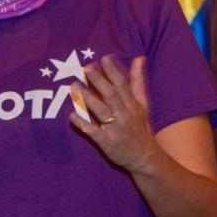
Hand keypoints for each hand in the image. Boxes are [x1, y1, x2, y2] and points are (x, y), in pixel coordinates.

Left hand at [69, 55, 157, 173]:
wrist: (145, 158)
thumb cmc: (140, 127)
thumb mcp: (143, 104)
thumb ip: (137, 81)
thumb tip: (139, 58)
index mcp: (132, 105)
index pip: (123, 85)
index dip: (113, 71)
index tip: (104, 58)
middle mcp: (125, 115)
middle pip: (111, 95)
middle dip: (99, 81)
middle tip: (86, 68)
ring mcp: (116, 129)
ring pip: (101, 111)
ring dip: (87, 99)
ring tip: (74, 87)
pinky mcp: (107, 142)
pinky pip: (93, 132)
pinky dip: (82, 123)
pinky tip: (71, 116)